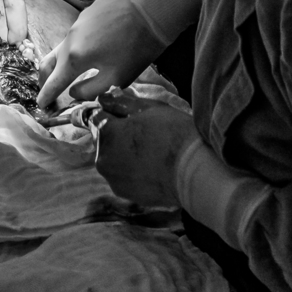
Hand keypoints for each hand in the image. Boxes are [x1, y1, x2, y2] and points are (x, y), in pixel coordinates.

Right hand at [36, 0, 166, 109]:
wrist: (152, 11)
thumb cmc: (137, 49)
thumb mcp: (116, 78)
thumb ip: (90, 90)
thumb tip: (73, 93)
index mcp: (74, 58)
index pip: (55, 82)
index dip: (46, 96)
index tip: (41, 105)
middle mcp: (70, 38)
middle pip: (49, 62)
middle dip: (45, 79)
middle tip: (48, 90)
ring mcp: (78, 22)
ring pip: (65, 45)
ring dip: (64, 60)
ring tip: (72, 69)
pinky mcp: (89, 11)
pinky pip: (79, 31)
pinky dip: (81, 43)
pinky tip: (97, 44)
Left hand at [92, 89, 197, 207]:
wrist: (195, 171)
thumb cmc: (175, 134)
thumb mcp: (150, 108)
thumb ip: (121, 102)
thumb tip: (103, 99)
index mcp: (106, 133)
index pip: (95, 117)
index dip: (111, 114)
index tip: (127, 116)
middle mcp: (103, 158)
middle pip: (104, 140)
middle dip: (118, 135)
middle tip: (146, 133)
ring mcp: (113, 178)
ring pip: (113, 159)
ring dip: (124, 154)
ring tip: (152, 152)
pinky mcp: (125, 193)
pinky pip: (123, 176)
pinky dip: (133, 171)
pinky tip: (153, 167)